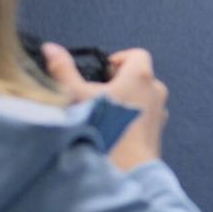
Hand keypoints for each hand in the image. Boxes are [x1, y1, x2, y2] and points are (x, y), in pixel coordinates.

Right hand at [42, 43, 167, 170]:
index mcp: (141, 76)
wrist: (127, 163)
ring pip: (143, 95)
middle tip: (98, 92)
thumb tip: (51, 48)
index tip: (103, 72)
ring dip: (126, 98)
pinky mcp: (159, 127)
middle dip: (119, 80)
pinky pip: (146, 113)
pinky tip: (115, 126)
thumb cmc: (104, 125)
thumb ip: (63, 69)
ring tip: (105, 111)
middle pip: (139, 75)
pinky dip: (132, 114)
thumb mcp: (76, 94)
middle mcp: (156, 89)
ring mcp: (160, 109)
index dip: (119, 59)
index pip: (137, 54)